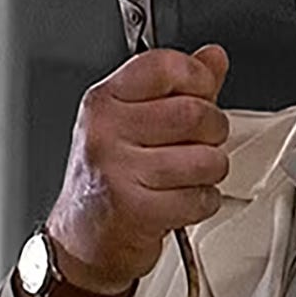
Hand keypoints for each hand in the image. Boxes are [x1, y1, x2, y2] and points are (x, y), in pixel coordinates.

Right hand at [45, 44, 230, 295]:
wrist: (81, 239)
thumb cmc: (108, 178)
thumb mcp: (133, 122)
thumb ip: (178, 88)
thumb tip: (214, 57)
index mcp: (105, 101)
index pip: (164, 66)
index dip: (197, 78)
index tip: (202, 94)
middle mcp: (105, 131)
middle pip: (194, 112)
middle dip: (213, 131)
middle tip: (202, 142)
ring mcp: (118, 170)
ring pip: (204, 158)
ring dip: (211, 171)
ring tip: (191, 175)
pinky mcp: (135, 209)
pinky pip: (199, 197)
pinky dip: (203, 202)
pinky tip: (183, 199)